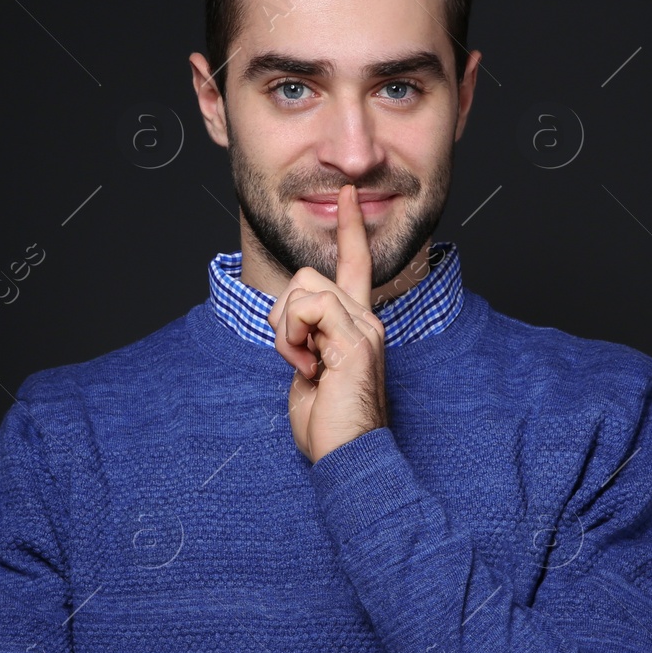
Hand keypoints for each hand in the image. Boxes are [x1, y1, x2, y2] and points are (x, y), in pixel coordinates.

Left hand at [268, 184, 389, 463]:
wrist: (348, 456)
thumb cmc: (329, 425)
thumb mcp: (309, 372)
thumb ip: (306, 339)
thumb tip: (292, 324)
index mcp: (357, 325)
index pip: (356, 265)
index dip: (351, 229)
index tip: (348, 196)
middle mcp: (367, 320)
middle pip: (308, 276)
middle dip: (284, 313)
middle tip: (297, 357)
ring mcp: (364, 328)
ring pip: (304, 288)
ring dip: (287, 328)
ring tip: (305, 365)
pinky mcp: (355, 339)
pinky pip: (307, 309)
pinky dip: (293, 336)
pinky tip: (308, 366)